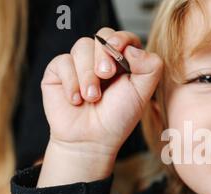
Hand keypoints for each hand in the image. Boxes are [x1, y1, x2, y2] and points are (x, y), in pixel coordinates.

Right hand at [38, 28, 162, 185]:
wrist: (91, 140)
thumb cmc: (118, 118)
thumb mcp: (142, 94)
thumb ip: (150, 67)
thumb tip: (133, 48)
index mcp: (125, 62)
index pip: (124, 37)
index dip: (121, 38)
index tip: (119, 51)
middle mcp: (102, 59)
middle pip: (102, 36)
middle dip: (104, 55)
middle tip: (106, 75)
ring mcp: (80, 63)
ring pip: (81, 46)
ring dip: (87, 74)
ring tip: (91, 98)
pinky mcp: (59, 71)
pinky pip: (62, 61)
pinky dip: (71, 82)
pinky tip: (76, 100)